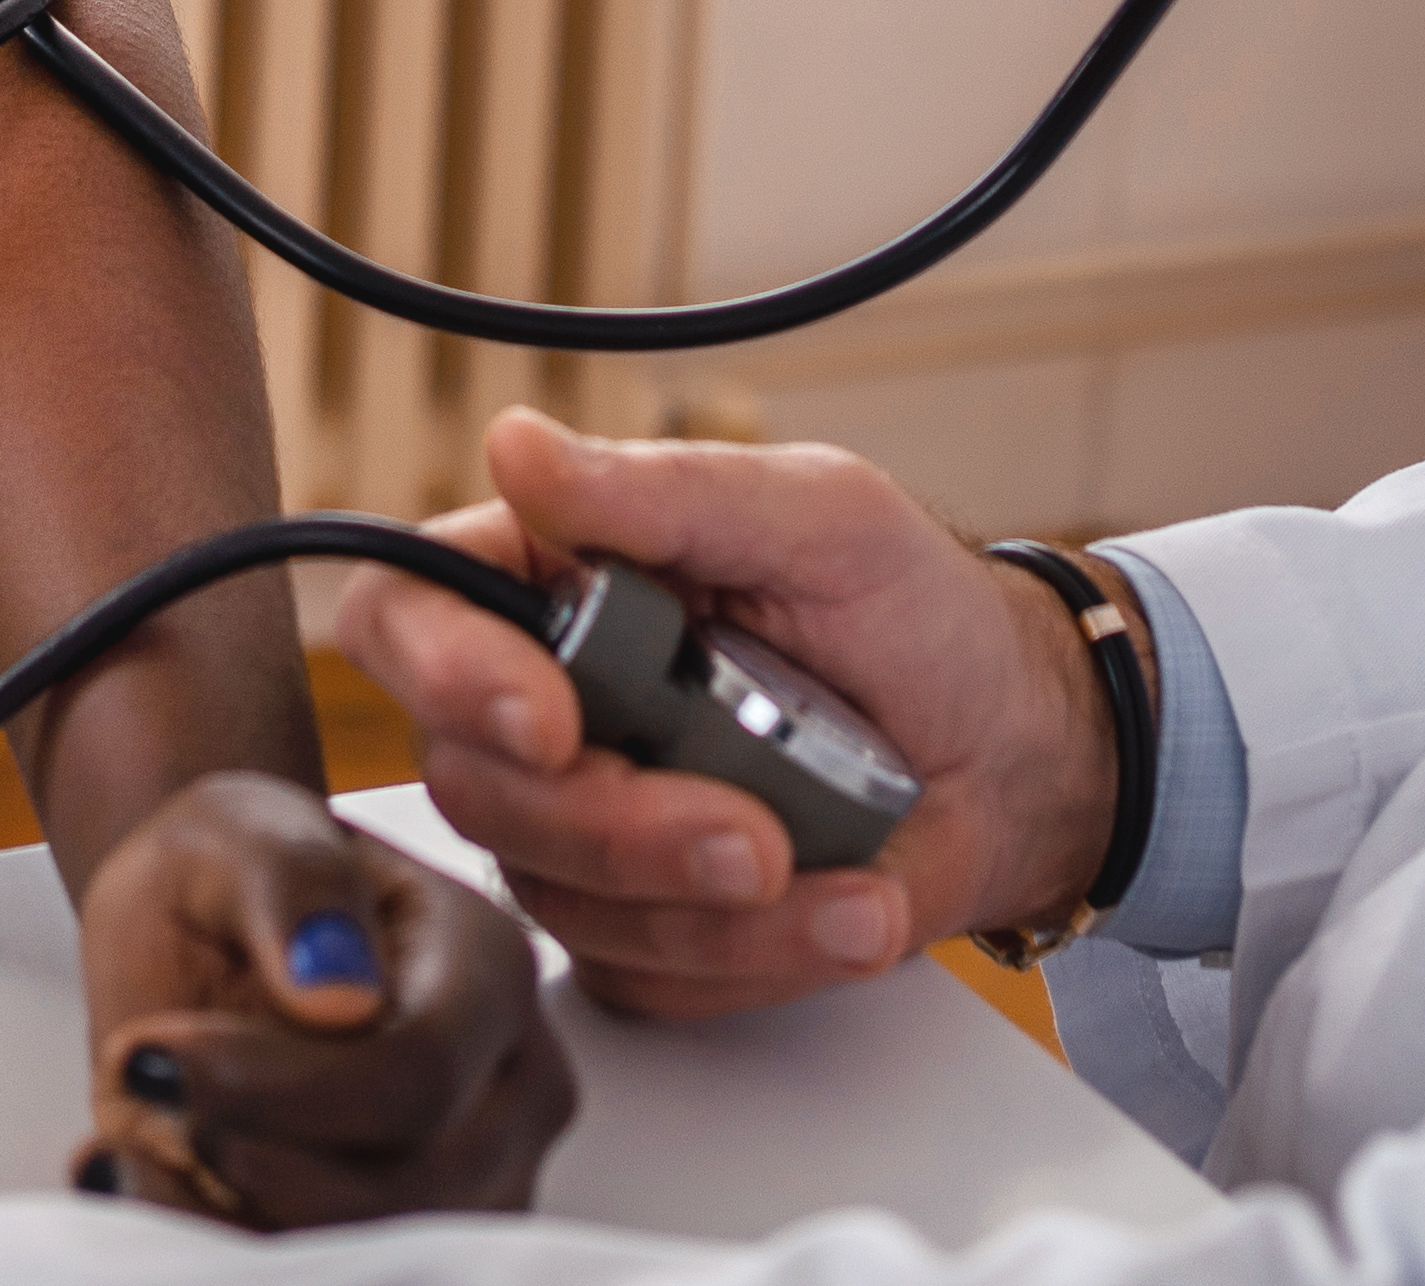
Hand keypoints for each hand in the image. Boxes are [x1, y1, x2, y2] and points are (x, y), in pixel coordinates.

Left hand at [68, 773, 573, 1224]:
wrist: (217, 931)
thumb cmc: (240, 872)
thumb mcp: (241, 830)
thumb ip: (292, 885)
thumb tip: (343, 996)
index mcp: (489, 965)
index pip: (413, 1076)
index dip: (274, 1090)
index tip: (144, 1053)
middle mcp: (512, 1083)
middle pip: (405, 1188)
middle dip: (247, 1155)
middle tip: (138, 1087)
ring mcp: (480, 1176)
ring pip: (372, 1254)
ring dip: (231, 1210)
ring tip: (137, 1129)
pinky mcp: (413, 1236)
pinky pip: (325, 1270)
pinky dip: (221, 1241)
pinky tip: (145, 1174)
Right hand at [329, 407, 1123, 1018]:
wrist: (1015, 754)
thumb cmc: (915, 611)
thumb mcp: (818, 517)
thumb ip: (665, 492)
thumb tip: (516, 447)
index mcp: (557, 581)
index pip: (410, 616)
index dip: (447, 674)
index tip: (552, 719)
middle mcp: (548, 707)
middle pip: (480, 788)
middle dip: (624, 827)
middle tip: (754, 829)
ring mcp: (587, 830)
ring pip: (563, 900)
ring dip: (714, 907)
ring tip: (851, 876)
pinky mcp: (645, 930)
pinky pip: (649, 977)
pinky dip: (764, 958)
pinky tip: (855, 908)